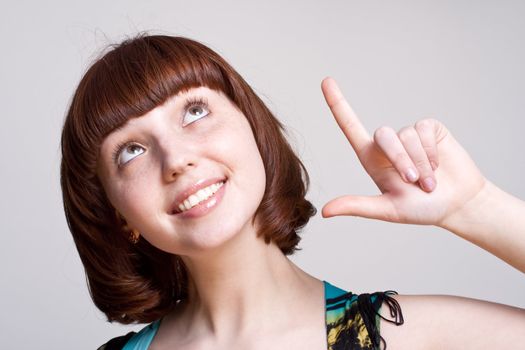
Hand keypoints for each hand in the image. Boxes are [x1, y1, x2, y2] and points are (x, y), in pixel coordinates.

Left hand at [321, 77, 485, 225]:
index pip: (350, 127)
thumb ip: (356, 206)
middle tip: (415, 183)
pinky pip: (424, 130)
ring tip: (429, 181)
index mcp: (372, 159)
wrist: (458, 204)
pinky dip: (431, 152)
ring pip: (406, 135)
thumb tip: (325, 211)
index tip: (326, 81)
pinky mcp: (429, 129)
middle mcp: (388, 144)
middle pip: (383, 135)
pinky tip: (438, 164)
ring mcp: (409, 135)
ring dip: (420, 162)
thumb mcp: (387, 209)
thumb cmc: (421, 210)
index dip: (337, 103)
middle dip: (400, 160)